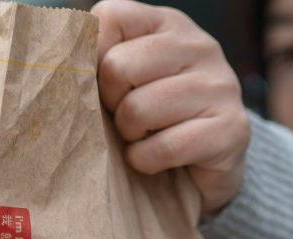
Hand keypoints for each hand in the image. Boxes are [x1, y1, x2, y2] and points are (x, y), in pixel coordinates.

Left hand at [92, 0, 250, 216]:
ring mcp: (221, 86)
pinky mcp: (232, 128)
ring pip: (139, 110)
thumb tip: (60, 71)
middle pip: (119, 68)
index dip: (91, 58)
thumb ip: (98, 63)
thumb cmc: (155, 119)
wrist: (207, 166)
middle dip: (110, 105)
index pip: (110, 17)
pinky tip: (153, 160)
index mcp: (168, 24)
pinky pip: (165, 147)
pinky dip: (147, 161)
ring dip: (129, 137)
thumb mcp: (127, 81)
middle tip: (125, 120)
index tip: (103, 86)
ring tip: (141, 139)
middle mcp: (200, 46)